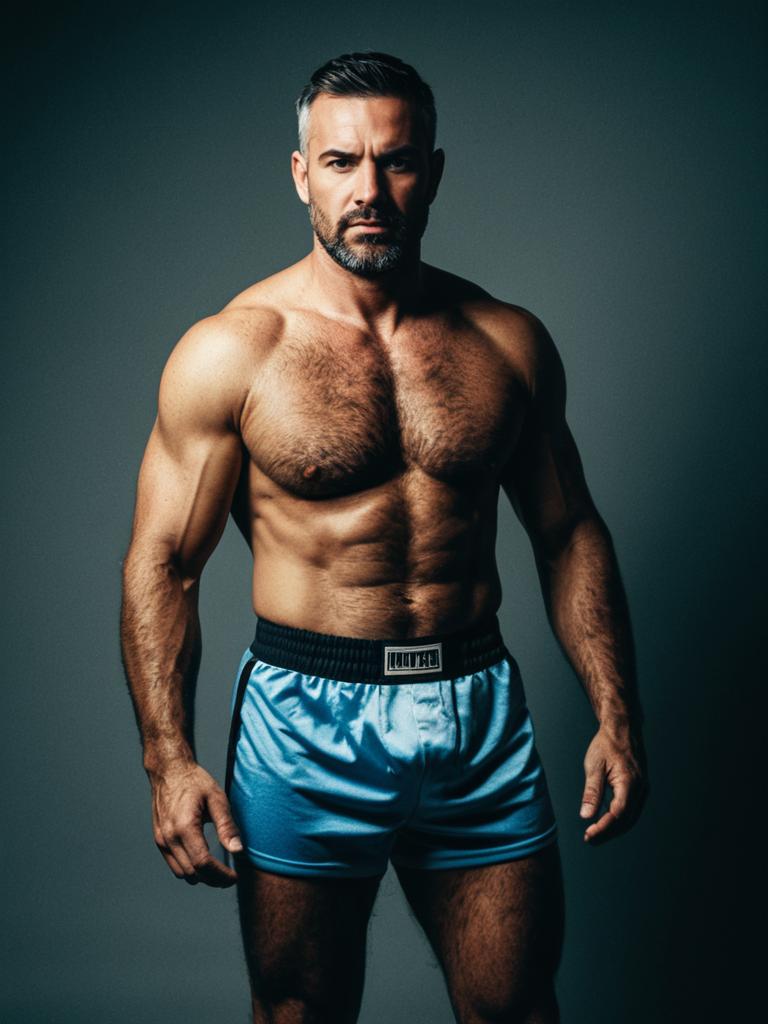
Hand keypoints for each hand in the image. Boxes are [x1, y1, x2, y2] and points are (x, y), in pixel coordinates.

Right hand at [149, 762, 243, 885]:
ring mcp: (161, 840)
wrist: (169, 772)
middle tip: (229, 877)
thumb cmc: (194, 782)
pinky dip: (189, 869)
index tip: (234, 877)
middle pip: (192, 873)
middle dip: (213, 880)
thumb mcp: (217, 799)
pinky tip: (203, 862)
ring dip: (200, 877)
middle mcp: (169, 837)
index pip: (203, 863)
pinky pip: (174, 865)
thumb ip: (227, 826)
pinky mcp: (159, 840)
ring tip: (218, 872)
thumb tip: (237, 850)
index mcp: (184, 827)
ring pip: (181, 874)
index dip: (220, 875)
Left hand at [579, 724, 647, 844]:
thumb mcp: (594, 766)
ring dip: (614, 828)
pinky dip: (619, 820)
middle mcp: (639, 788)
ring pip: (630, 817)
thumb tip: (586, 816)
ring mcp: (642, 789)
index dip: (604, 827)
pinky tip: (606, 823)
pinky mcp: (639, 789)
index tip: (589, 834)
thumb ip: (591, 792)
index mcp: (628, 782)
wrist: (621, 731)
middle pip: (625, 820)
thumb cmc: (606, 745)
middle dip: (608, 832)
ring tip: (595, 834)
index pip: (617, 813)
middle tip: (590, 839)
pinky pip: (631, 810)